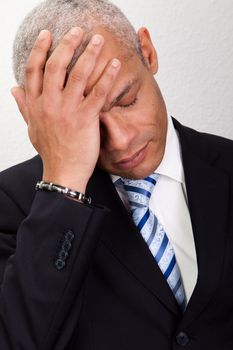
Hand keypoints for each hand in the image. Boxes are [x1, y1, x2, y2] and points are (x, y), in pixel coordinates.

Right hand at [11, 27, 120, 192]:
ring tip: (98, 40)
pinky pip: (98, 92)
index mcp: (36, 104)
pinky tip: (115, 65)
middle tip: (78, 31)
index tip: (47, 35)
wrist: (63, 172)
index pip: (34, 70)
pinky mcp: (86, 119)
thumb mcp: (32, 128)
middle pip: (56, 66)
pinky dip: (107, 77)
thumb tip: (15, 89)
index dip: (40, 49)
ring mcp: (68, 110)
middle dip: (67, 44)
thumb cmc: (50, 151)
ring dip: (89, 54)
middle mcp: (49, 104)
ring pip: (77, 74)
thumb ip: (24, 107)